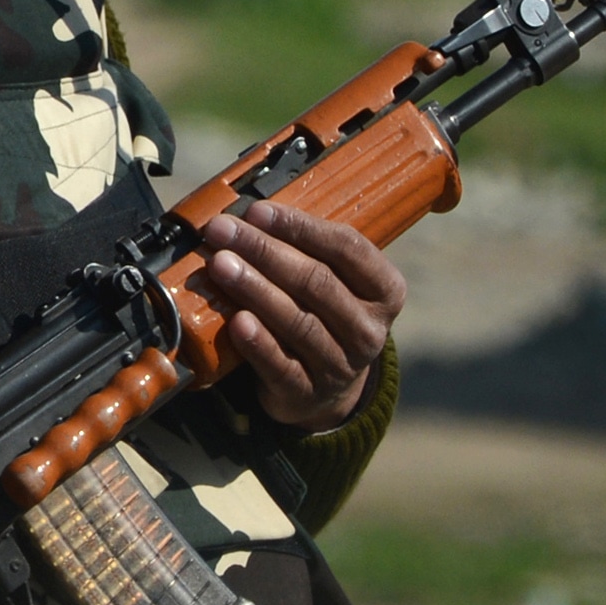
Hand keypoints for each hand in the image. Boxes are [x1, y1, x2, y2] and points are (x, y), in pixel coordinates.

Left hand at [194, 201, 405, 430]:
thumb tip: (249, 214)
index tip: (257, 211)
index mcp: (385, 290)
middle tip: (224, 231)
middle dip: (265, 251)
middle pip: (317, 282)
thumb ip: (304, 249)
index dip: (300, 227)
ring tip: (220, 265)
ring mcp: (341, 365)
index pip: (347, 248)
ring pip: (298, 321)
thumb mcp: (333, 282)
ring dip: (255, 289)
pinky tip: (236, 320)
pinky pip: (281, 365)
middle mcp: (369, 329)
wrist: (324, 391)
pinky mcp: (308, 393)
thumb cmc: (322, 315)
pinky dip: (258, 342)